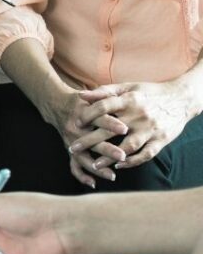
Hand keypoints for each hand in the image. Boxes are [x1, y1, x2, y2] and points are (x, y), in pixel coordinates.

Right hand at [41, 87, 126, 187]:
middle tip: (122, 156)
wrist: (56, 105)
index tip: (125, 129)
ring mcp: (71, 142)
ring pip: (83, 157)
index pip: (99, 118)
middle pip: (92, 141)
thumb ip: (105, 97)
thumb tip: (124, 100)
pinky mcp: (70, 150)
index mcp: (83, 113)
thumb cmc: (81, 101)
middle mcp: (75, 129)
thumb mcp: (91, 95)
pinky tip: (93, 184)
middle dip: (107, 150)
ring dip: (97, 168)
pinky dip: (82, 176)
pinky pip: (73, 166)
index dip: (111, 124)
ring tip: (112, 176)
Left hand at [75, 80, 197, 169]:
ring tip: (94, 165)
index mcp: (129, 100)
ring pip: (128, 146)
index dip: (88, 115)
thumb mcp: (128, 87)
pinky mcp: (161, 140)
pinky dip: (132, 161)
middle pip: (110, 129)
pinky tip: (119, 165)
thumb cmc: (149, 93)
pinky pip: (146, 154)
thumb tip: (81, 95)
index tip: (76, 123)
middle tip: (72, 148)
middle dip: (89, 140)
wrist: (182, 98)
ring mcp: (150, 129)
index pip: (103, 107)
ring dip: (110, 157)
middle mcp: (139, 115)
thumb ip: (104, 91)